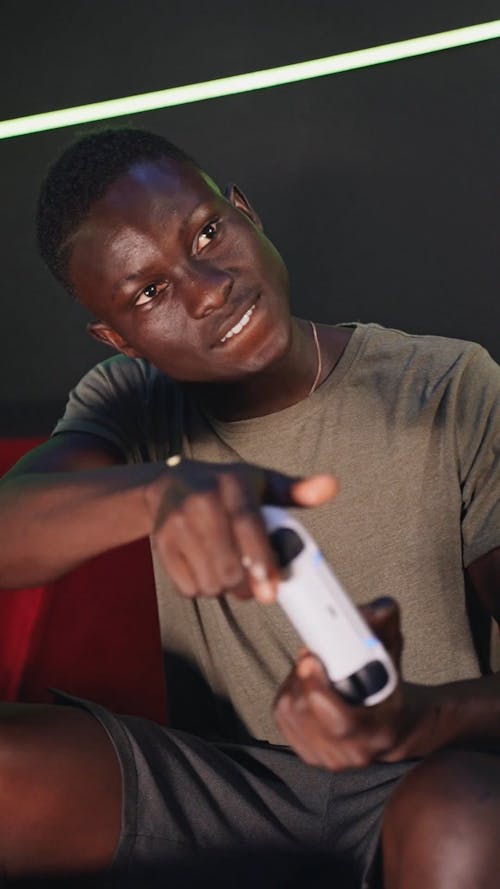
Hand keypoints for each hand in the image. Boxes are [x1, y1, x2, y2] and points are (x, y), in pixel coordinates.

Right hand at [145, 459, 336, 601]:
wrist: (169, 485)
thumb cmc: (225, 487)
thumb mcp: (261, 482)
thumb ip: (296, 490)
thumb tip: (331, 486)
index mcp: (231, 483)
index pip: (247, 525)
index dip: (260, 560)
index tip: (271, 590)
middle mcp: (200, 501)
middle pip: (228, 566)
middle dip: (247, 584)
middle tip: (256, 583)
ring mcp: (176, 524)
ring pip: (210, 582)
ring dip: (225, 587)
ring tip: (229, 568)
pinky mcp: (161, 546)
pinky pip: (189, 588)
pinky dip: (203, 588)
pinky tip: (207, 568)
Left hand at [273, 597, 426, 769]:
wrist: (389, 725)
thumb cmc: (389, 691)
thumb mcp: (393, 654)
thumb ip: (385, 627)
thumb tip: (376, 610)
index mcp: (377, 733)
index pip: (338, 720)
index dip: (317, 688)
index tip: (310, 659)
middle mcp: (351, 753)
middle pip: (306, 711)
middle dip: (302, 676)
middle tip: (311, 655)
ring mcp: (326, 757)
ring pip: (290, 712)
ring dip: (294, 684)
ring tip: (312, 671)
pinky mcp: (306, 752)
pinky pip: (282, 717)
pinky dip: (288, 695)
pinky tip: (303, 686)